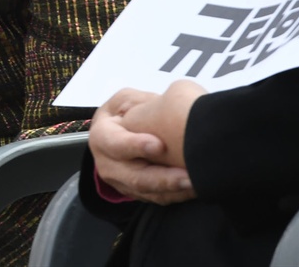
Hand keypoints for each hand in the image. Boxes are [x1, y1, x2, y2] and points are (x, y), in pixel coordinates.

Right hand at [89, 84, 203, 204]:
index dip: (135, 145)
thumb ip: (141, 105)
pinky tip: (195, 189)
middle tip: (187, 176)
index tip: (159, 145)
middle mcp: (107, 164)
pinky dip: (177, 196)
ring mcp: (121, 183)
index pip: (115, 143)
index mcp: (102, 137)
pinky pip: (158, 199)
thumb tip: (164, 109)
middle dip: (162, 178)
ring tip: (197, 184)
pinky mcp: (136, 194)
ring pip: (148, 192)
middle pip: (134, 177)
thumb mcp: (127, 100)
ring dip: (174, 190)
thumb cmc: (125, 113)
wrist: (118, 133)